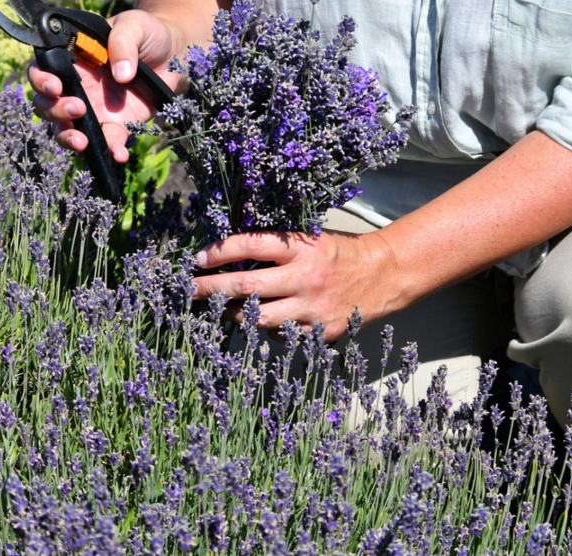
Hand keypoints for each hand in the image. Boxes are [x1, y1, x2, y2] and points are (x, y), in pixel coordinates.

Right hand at [29, 9, 183, 162]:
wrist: (174, 52)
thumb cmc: (147, 33)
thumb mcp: (135, 25)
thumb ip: (123, 41)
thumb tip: (120, 74)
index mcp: (72, 58)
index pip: (41, 69)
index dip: (40, 79)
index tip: (55, 85)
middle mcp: (77, 85)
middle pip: (46, 104)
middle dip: (53, 110)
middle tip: (77, 107)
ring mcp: (94, 108)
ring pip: (65, 128)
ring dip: (68, 137)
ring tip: (83, 141)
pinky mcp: (117, 124)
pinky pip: (107, 142)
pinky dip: (110, 151)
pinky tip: (118, 154)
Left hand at [190, 230, 400, 340]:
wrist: (383, 274)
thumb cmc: (337, 253)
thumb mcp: (310, 238)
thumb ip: (276, 247)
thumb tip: (229, 255)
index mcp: (302, 247)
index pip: (251, 246)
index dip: (219, 252)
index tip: (197, 259)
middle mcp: (305, 277)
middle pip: (246, 285)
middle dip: (211, 288)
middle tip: (188, 289)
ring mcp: (312, 308)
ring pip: (258, 317)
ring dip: (231, 313)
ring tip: (216, 309)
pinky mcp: (320, 332)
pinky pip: (279, 334)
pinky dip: (263, 329)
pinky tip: (256, 321)